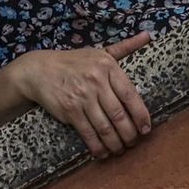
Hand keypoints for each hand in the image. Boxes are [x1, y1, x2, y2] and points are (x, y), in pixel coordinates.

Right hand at [13, 31, 151, 158]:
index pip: (130, 94)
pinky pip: (88, 133)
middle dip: (130, 133)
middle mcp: (96, 80)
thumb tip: (148, 36)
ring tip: (121, 149)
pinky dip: (98, 146)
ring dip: (116, 143)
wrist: (40, 70)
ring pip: (105, 127)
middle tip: (134, 142)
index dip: (141, 115)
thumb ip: (125, 47)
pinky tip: (103, 152)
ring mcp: (82, 96)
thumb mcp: (100, 51)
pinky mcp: (70, 110)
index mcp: (107, 65)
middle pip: (119, 114)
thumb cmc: (74, 62)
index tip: (146, 128)